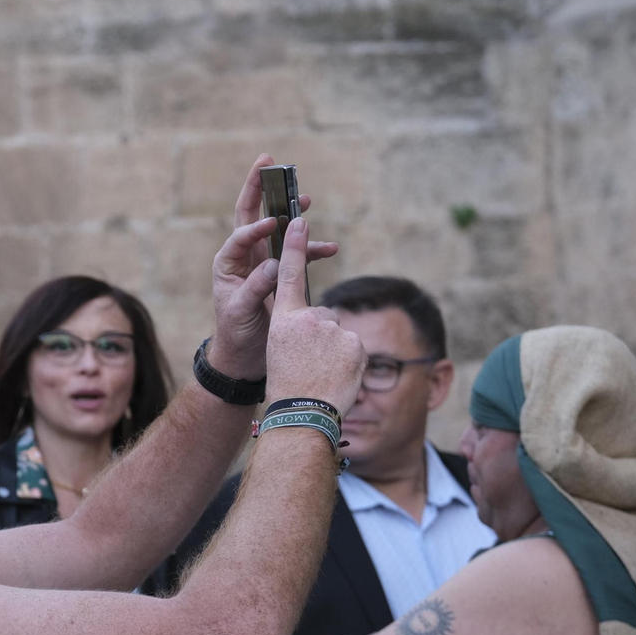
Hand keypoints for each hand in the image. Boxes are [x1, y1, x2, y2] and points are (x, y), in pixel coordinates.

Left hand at [209, 155, 336, 379]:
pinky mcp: (282, 274)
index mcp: (228, 262)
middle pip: (252, 215)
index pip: (241, 234)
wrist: (244, 357)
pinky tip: (331, 249)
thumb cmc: (235, 333)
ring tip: (307, 197)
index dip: (257, 226)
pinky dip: (314, 250)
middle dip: (260, 188)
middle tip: (270, 162)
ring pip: (279, 230)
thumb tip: (274, 264)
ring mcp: (264, 262)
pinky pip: (299, 255)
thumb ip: (256, 286)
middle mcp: (245, 257)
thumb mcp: (240, 311)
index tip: (275, 222)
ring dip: (293, 213)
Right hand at [263, 216, 365, 414]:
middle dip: (321, 337)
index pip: (288, 275)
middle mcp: (307, 318)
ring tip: (323, 374)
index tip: (298, 220)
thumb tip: (321, 320)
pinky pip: (355, 347)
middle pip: (322, 317)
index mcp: (283, 319)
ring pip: (339, 334)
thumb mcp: (280, 351)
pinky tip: (339, 376)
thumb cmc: (287, 386)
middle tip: (309, 364)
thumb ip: (298, 329)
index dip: (293, 247)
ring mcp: (332, 330)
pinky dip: (350, 361)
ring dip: (335, 352)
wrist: (302, 414)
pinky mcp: (354, 342)